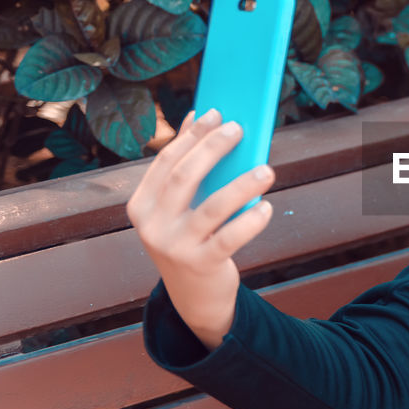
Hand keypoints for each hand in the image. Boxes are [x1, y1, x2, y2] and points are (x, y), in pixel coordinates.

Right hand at [125, 108, 275, 350]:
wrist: (193, 296)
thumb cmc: (190, 237)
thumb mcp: (178, 207)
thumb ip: (185, 166)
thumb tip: (198, 116)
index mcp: (141, 205)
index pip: (166, 161)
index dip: (192, 135)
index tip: (216, 112)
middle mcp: (152, 226)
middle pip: (184, 177)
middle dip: (212, 148)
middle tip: (239, 128)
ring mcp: (175, 247)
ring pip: (212, 207)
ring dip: (242, 186)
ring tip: (266, 170)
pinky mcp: (201, 264)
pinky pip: (230, 238)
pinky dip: (251, 221)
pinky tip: (266, 207)